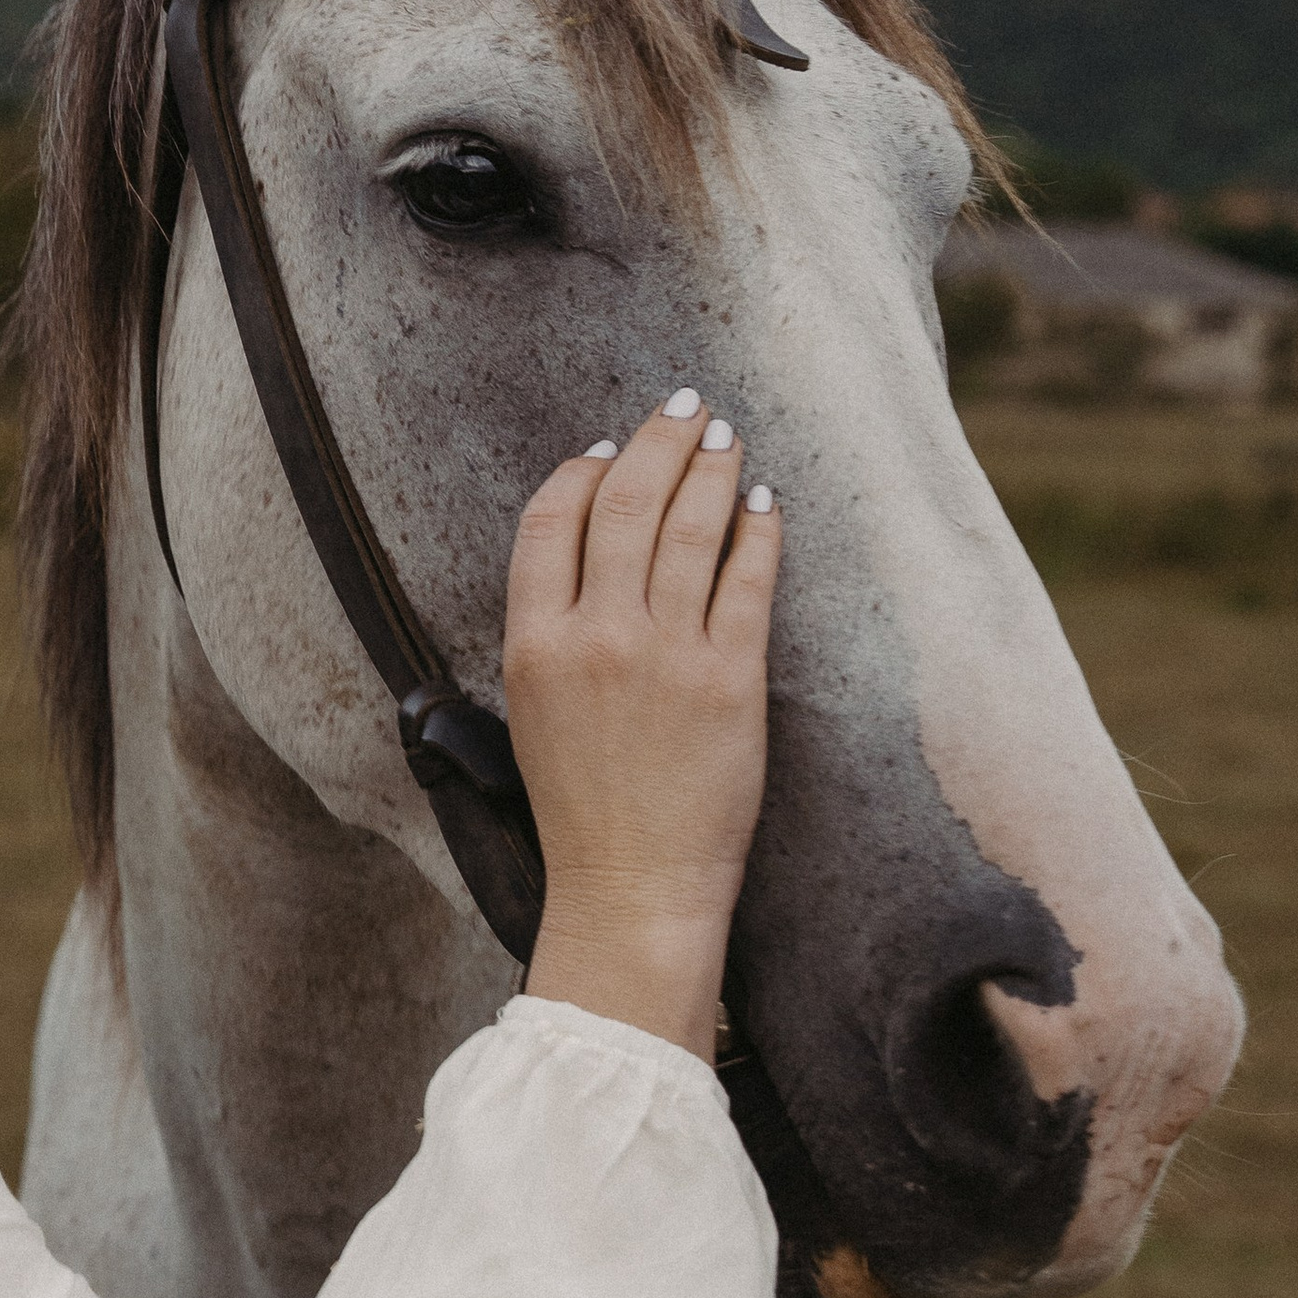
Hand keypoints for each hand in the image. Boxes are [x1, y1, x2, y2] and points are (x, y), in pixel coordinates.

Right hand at [502, 392, 780, 1059]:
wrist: (632, 888)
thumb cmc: (583, 811)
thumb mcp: (533, 713)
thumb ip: (550, 633)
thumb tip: (587, 558)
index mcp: (533, 644)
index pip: (549, 521)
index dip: (580, 472)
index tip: (606, 449)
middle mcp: (594, 636)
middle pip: (625, 503)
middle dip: (658, 442)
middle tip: (685, 409)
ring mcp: (665, 653)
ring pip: (689, 527)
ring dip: (712, 470)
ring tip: (726, 439)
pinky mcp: (730, 677)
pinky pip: (747, 579)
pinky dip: (757, 531)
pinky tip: (764, 506)